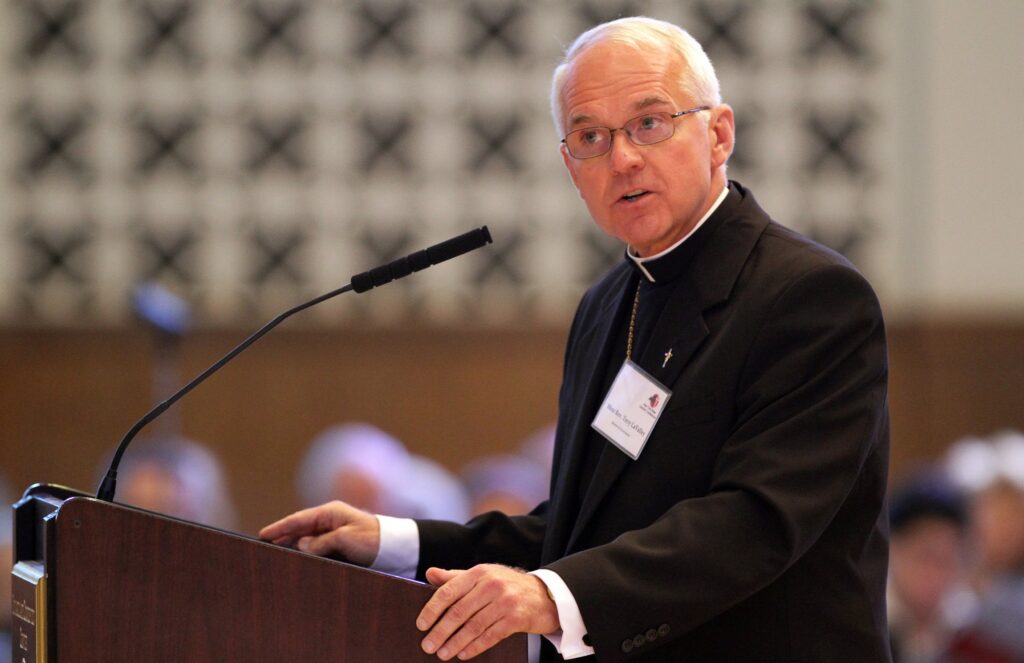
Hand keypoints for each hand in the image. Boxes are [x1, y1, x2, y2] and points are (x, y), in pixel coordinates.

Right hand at [258, 500, 379, 565]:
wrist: (394, 547)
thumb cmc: (372, 539)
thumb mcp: (346, 539)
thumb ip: (322, 542)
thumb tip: (301, 545)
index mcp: (330, 512)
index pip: (299, 519)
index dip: (280, 527)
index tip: (263, 534)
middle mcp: (329, 520)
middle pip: (300, 528)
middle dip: (282, 536)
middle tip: (263, 547)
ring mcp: (333, 531)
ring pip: (306, 538)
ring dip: (292, 545)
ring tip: (275, 554)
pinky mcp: (338, 542)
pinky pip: (316, 546)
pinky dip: (305, 551)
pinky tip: (296, 558)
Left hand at [417, 564, 558, 660]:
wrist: (544, 595)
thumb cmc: (506, 586)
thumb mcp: (482, 576)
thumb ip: (455, 577)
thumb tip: (429, 573)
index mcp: (479, 572)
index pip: (449, 591)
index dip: (432, 609)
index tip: (421, 625)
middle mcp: (492, 584)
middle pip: (459, 611)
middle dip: (440, 631)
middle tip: (428, 646)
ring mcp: (505, 601)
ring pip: (473, 626)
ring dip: (455, 642)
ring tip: (442, 654)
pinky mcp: (517, 618)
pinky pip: (490, 635)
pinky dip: (474, 646)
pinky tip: (463, 654)